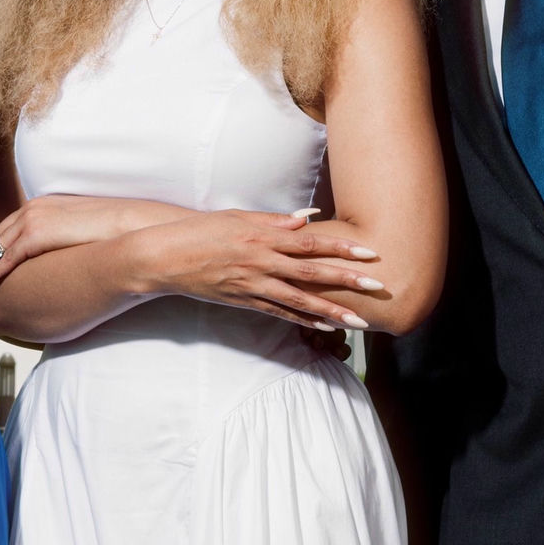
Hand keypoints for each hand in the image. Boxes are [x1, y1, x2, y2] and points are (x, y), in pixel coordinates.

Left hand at [0, 195, 177, 295]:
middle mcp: (36, 208)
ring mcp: (35, 219)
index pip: (11, 225)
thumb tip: (67, 254)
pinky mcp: (38, 234)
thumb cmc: (120, 232)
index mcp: (47, 204)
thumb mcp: (87, 230)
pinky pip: (7, 256)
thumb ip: (69, 237)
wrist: (132, 228)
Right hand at [134, 208, 386, 332]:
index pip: (311, 242)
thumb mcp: (238, 217)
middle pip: (312, 274)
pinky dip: (304, 321)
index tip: (370, 252)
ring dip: (332, 311)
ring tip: (359, 321)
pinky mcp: (244, 302)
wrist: (165, 258)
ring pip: (299, 301)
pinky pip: (279, 314)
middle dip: (348, 281)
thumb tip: (309, 217)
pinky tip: (325, 327)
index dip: (342, 247)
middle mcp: (261, 263)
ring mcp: (253, 285)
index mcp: (262, 238)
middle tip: (378, 288)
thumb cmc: (201, 231)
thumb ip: (275, 220)